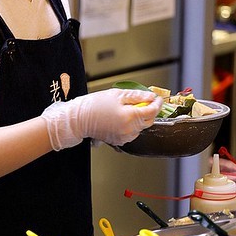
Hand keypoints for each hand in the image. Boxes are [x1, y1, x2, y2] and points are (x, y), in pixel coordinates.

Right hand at [42, 88, 161, 149]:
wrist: (79, 119)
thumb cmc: (94, 105)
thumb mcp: (117, 94)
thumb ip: (137, 96)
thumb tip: (150, 97)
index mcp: (129, 116)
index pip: (152, 111)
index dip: (157, 103)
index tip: (157, 98)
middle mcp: (129, 129)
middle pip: (149, 121)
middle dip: (150, 111)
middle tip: (145, 101)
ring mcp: (124, 137)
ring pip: (141, 127)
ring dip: (140, 118)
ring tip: (129, 109)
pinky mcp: (120, 141)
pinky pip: (133, 133)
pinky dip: (133, 125)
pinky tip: (124, 118)